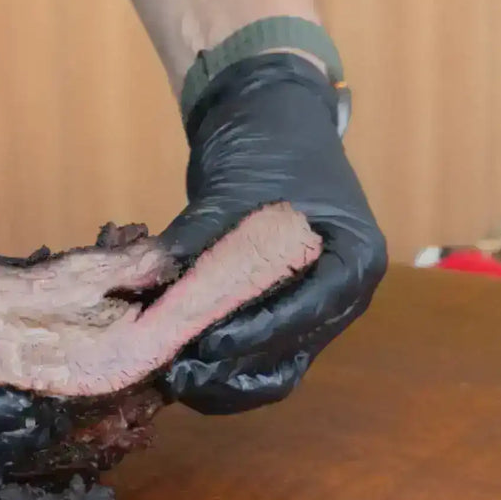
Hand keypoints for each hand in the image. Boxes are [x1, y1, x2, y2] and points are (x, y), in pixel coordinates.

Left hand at [160, 53, 386, 413]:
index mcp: (354, 257)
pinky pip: (258, 358)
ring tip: (169, 376)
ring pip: (273, 368)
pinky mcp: (284, 316)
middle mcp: (344, 295)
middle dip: (230, 367)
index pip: (309, 310)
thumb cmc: (268, 144)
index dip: (257, 333)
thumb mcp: (233, 188)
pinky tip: (178, 365)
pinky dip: (221, 366)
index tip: (207, 343)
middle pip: (291, 352)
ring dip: (222, 379)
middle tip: (174, 371)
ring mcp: (315, 311)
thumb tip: (147, 283)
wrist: (272, 120)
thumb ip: (197, 239)